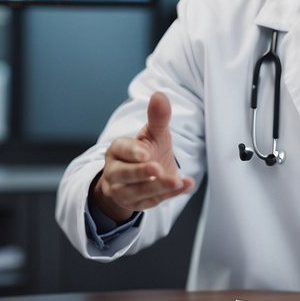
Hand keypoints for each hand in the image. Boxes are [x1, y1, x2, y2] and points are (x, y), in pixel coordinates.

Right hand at [92, 91, 195, 221]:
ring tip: (176, 181)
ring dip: (157, 187)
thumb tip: (160, 95)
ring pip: (136, 192)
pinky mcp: (136, 205)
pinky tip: (184, 185)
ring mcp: (123, 191)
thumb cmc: (145, 151)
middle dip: (140, 173)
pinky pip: (152, 202)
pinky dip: (169, 195)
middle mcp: (115, 172)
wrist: (139, 179)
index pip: (121, 149)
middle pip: (124, 174)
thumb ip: (157, 118)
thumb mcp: (153, 134)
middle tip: (157, 169)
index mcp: (117, 150)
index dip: (132, 152)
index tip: (145, 153)